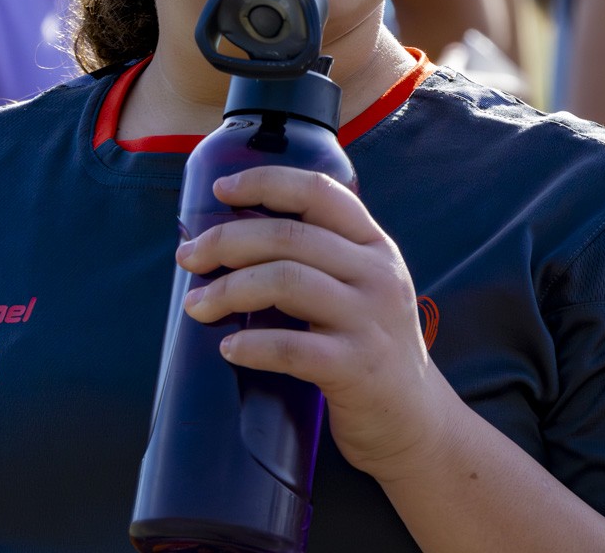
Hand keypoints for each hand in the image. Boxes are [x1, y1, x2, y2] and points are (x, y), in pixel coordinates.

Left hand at [174, 166, 445, 481]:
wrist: (416, 423)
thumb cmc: (372, 349)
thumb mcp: (364, 288)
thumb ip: (324, 258)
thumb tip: (237, 239)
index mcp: (375, 246)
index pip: (320, 192)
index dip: (266, 182)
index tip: (221, 189)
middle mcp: (377, 274)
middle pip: (290, 237)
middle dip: (227, 241)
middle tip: (188, 259)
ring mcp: (370, 320)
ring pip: (286, 282)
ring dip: (229, 290)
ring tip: (196, 306)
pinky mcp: (356, 368)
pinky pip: (292, 348)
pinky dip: (253, 345)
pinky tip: (229, 348)